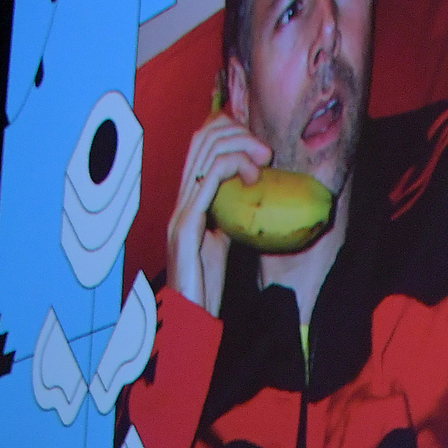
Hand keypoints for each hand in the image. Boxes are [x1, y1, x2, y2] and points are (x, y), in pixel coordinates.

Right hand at [167, 114, 270, 317]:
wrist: (188, 316)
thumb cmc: (204, 284)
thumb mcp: (220, 242)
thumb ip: (227, 219)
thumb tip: (249, 201)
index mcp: (188, 200)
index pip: (200, 144)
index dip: (228, 132)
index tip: (259, 150)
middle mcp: (181, 199)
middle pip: (201, 137)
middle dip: (237, 132)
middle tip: (266, 152)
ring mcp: (181, 210)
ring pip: (205, 151)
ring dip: (240, 146)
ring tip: (264, 162)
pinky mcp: (187, 225)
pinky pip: (208, 179)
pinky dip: (234, 167)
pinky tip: (253, 179)